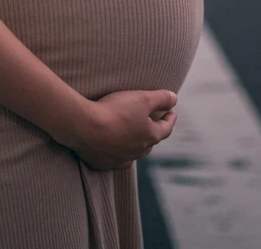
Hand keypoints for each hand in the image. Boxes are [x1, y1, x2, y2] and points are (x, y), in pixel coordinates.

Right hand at [60, 89, 178, 170]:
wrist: (85, 127)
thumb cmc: (116, 110)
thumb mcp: (142, 98)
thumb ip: (161, 98)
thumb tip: (174, 98)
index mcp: (150, 136)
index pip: (166, 128)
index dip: (170, 118)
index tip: (172, 111)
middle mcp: (139, 151)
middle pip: (150, 141)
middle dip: (153, 130)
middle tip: (152, 120)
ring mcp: (121, 159)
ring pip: (134, 151)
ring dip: (136, 142)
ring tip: (134, 133)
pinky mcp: (104, 163)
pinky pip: (115, 158)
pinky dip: (118, 150)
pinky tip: (115, 146)